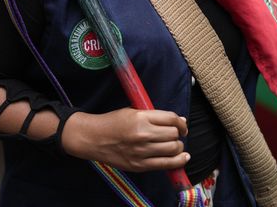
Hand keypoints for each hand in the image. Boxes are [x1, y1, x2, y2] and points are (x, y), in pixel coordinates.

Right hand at [61, 107, 188, 172]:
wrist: (94, 138)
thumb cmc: (113, 122)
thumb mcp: (132, 112)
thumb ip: (153, 116)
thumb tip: (179, 121)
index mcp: (141, 118)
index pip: (171, 119)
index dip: (181, 122)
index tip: (182, 125)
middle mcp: (143, 134)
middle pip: (174, 134)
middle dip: (178, 134)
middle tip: (176, 134)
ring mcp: (142, 151)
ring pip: (173, 149)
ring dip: (178, 146)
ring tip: (174, 145)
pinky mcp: (140, 165)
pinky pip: (166, 164)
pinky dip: (179, 161)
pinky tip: (183, 157)